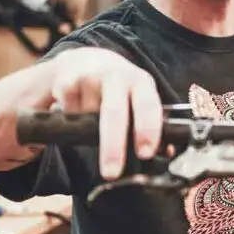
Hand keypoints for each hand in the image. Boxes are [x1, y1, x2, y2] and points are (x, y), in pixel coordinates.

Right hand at [50, 47, 162, 178]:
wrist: (88, 60)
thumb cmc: (121, 89)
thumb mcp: (140, 97)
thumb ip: (152, 124)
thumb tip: (167, 153)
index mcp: (141, 82)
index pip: (148, 105)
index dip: (148, 129)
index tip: (145, 153)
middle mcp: (116, 76)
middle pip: (114, 113)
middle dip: (113, 146)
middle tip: (112, 172)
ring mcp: (90, 77)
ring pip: (88, 119)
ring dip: (88, 129)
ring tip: (92, 120)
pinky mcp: (67, 81)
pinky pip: (69, 114)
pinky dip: (73, 119)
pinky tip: (78, 109)